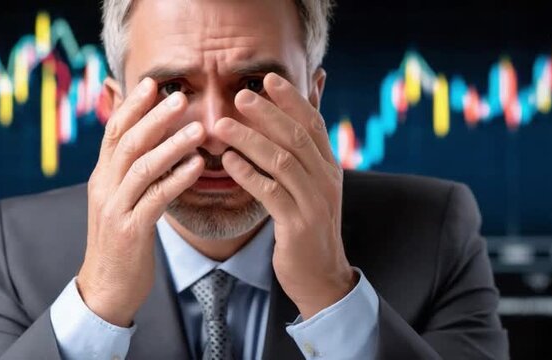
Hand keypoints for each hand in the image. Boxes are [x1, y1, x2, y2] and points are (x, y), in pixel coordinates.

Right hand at [77, 78, 205, 326]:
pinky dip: (176, 179)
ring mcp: (114, 209)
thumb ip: (132, 172)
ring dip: (171, 145)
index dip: (132, 106)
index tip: (153, 83)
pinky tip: (197, 166)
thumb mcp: (120, 201)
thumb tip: (152, 142)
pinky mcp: (129, 232)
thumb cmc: (122, 242)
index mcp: (101, 177)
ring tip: (198, 128)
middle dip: (154, 117)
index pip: (113, 133)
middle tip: (180, 96)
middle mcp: (103, 188)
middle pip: (127, 143)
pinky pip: (155, 199)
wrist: (105, 288)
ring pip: (141, 167)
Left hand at [213, 73, 356, 319]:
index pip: (313, 122)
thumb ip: (305, 147)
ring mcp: (314, 202)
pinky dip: (248, 174)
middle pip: (297, 137)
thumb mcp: (312, 183)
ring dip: (251, 140)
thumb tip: (308, 101)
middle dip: (268, 113)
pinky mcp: (298, 225)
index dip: (292, 98)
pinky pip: (271, 193)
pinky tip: (228, 162)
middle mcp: (325, 179)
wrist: (321, 275)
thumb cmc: (308, 223)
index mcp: (328, 166)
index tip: (268, 77)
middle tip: (240, 95)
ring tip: (222, 125)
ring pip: (282, 162)